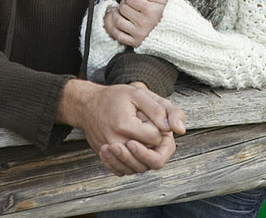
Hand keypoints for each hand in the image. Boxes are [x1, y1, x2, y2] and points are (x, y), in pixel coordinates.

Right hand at [56, 79, 184, 175]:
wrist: (88, 105)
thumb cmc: (114, 98)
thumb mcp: (137, 94)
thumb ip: (159, 110)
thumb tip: (178, 128)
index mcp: (125, 125)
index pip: (155, 138)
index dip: (158, 129)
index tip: (149, 118)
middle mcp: (115, 142)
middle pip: (149, 159)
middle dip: (154, 146)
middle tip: (147, 131)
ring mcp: (110, 153)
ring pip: (137, 169)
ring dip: (144, 157)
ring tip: (139, 139)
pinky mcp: (107, 158)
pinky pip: (123, 170)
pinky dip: (132, 164)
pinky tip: (132, 149)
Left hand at [105, 0, 167, 46]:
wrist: (180, 37)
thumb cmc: (173, 17)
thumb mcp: (166, 2)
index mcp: (150, 10)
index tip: (134, 0)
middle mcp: (143, 22)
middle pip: (123, 9)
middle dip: (123, 5)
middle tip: (126, 6)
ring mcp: (139, 33)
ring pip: (118, 22)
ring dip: (116, 16)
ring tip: (119, 14)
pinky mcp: (137, 43)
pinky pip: (120, 37)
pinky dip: (116, 30)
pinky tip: (119, 25)